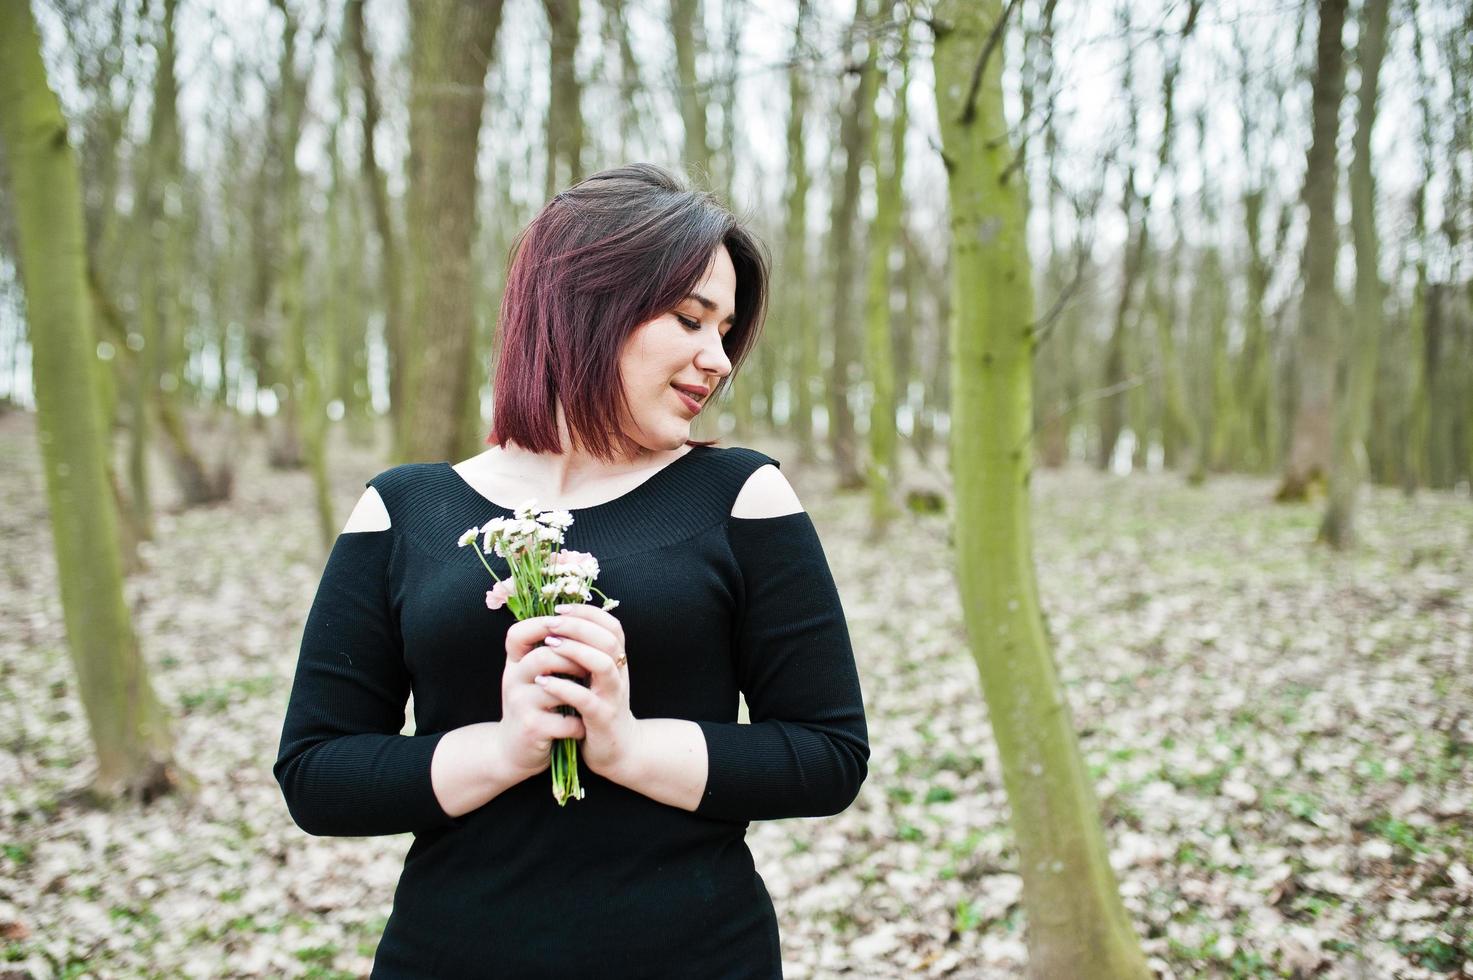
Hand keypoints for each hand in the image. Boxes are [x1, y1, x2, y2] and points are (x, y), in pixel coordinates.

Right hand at [498, 615, 588, 780]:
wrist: (515, 752)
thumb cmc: (534, 707)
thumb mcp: (535, 677)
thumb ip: (550, 650)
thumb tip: (581, 618)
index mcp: (515, 664)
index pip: (517, 633)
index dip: (542, 624)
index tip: (567, 623)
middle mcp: (512, 680)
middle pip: (543, 657)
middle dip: (574, 659)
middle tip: (592, 665)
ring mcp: (520, 705)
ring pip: (554, 689)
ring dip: (580, 689)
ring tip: (591, 692)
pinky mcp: (531, 729)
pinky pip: (564, 721)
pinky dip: (579, 724)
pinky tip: (583, 726)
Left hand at [533, 603, 640, 780]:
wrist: (618, 751)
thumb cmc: (600, 709)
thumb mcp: (597, 678)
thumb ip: (587, 653)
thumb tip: (561, 623)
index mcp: (618, 661)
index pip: (612, 625)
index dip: (588, 613)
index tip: (560, 609)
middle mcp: (620, 674)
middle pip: (608, 638)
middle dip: (578, 626)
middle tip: (551, 623)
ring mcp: (613, 696)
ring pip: (602, 664)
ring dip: (574, 651)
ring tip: (548, 646)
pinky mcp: (602, 719)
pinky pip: (585, 699)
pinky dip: (564, 687)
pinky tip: (543, 682)